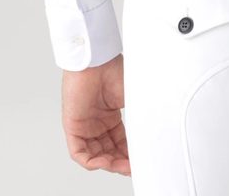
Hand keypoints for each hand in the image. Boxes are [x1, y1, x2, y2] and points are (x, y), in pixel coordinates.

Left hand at [61, 54, 130, 175]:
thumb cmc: (113, 70)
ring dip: (108, 164)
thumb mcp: (133, 98)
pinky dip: (91, 161)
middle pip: (108, 151)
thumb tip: (156, 132)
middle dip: (120, 162)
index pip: (120, 142)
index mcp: (111, 115)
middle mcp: (97, 122)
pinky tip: (104, 161)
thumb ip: (140, 116)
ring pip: (95, 155)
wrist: (97, 60)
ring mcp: (84, 125)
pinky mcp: (72, 126)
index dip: (129, 154)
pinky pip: (78, 152)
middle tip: (132, 168)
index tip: (140, 161)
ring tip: (121, 166)